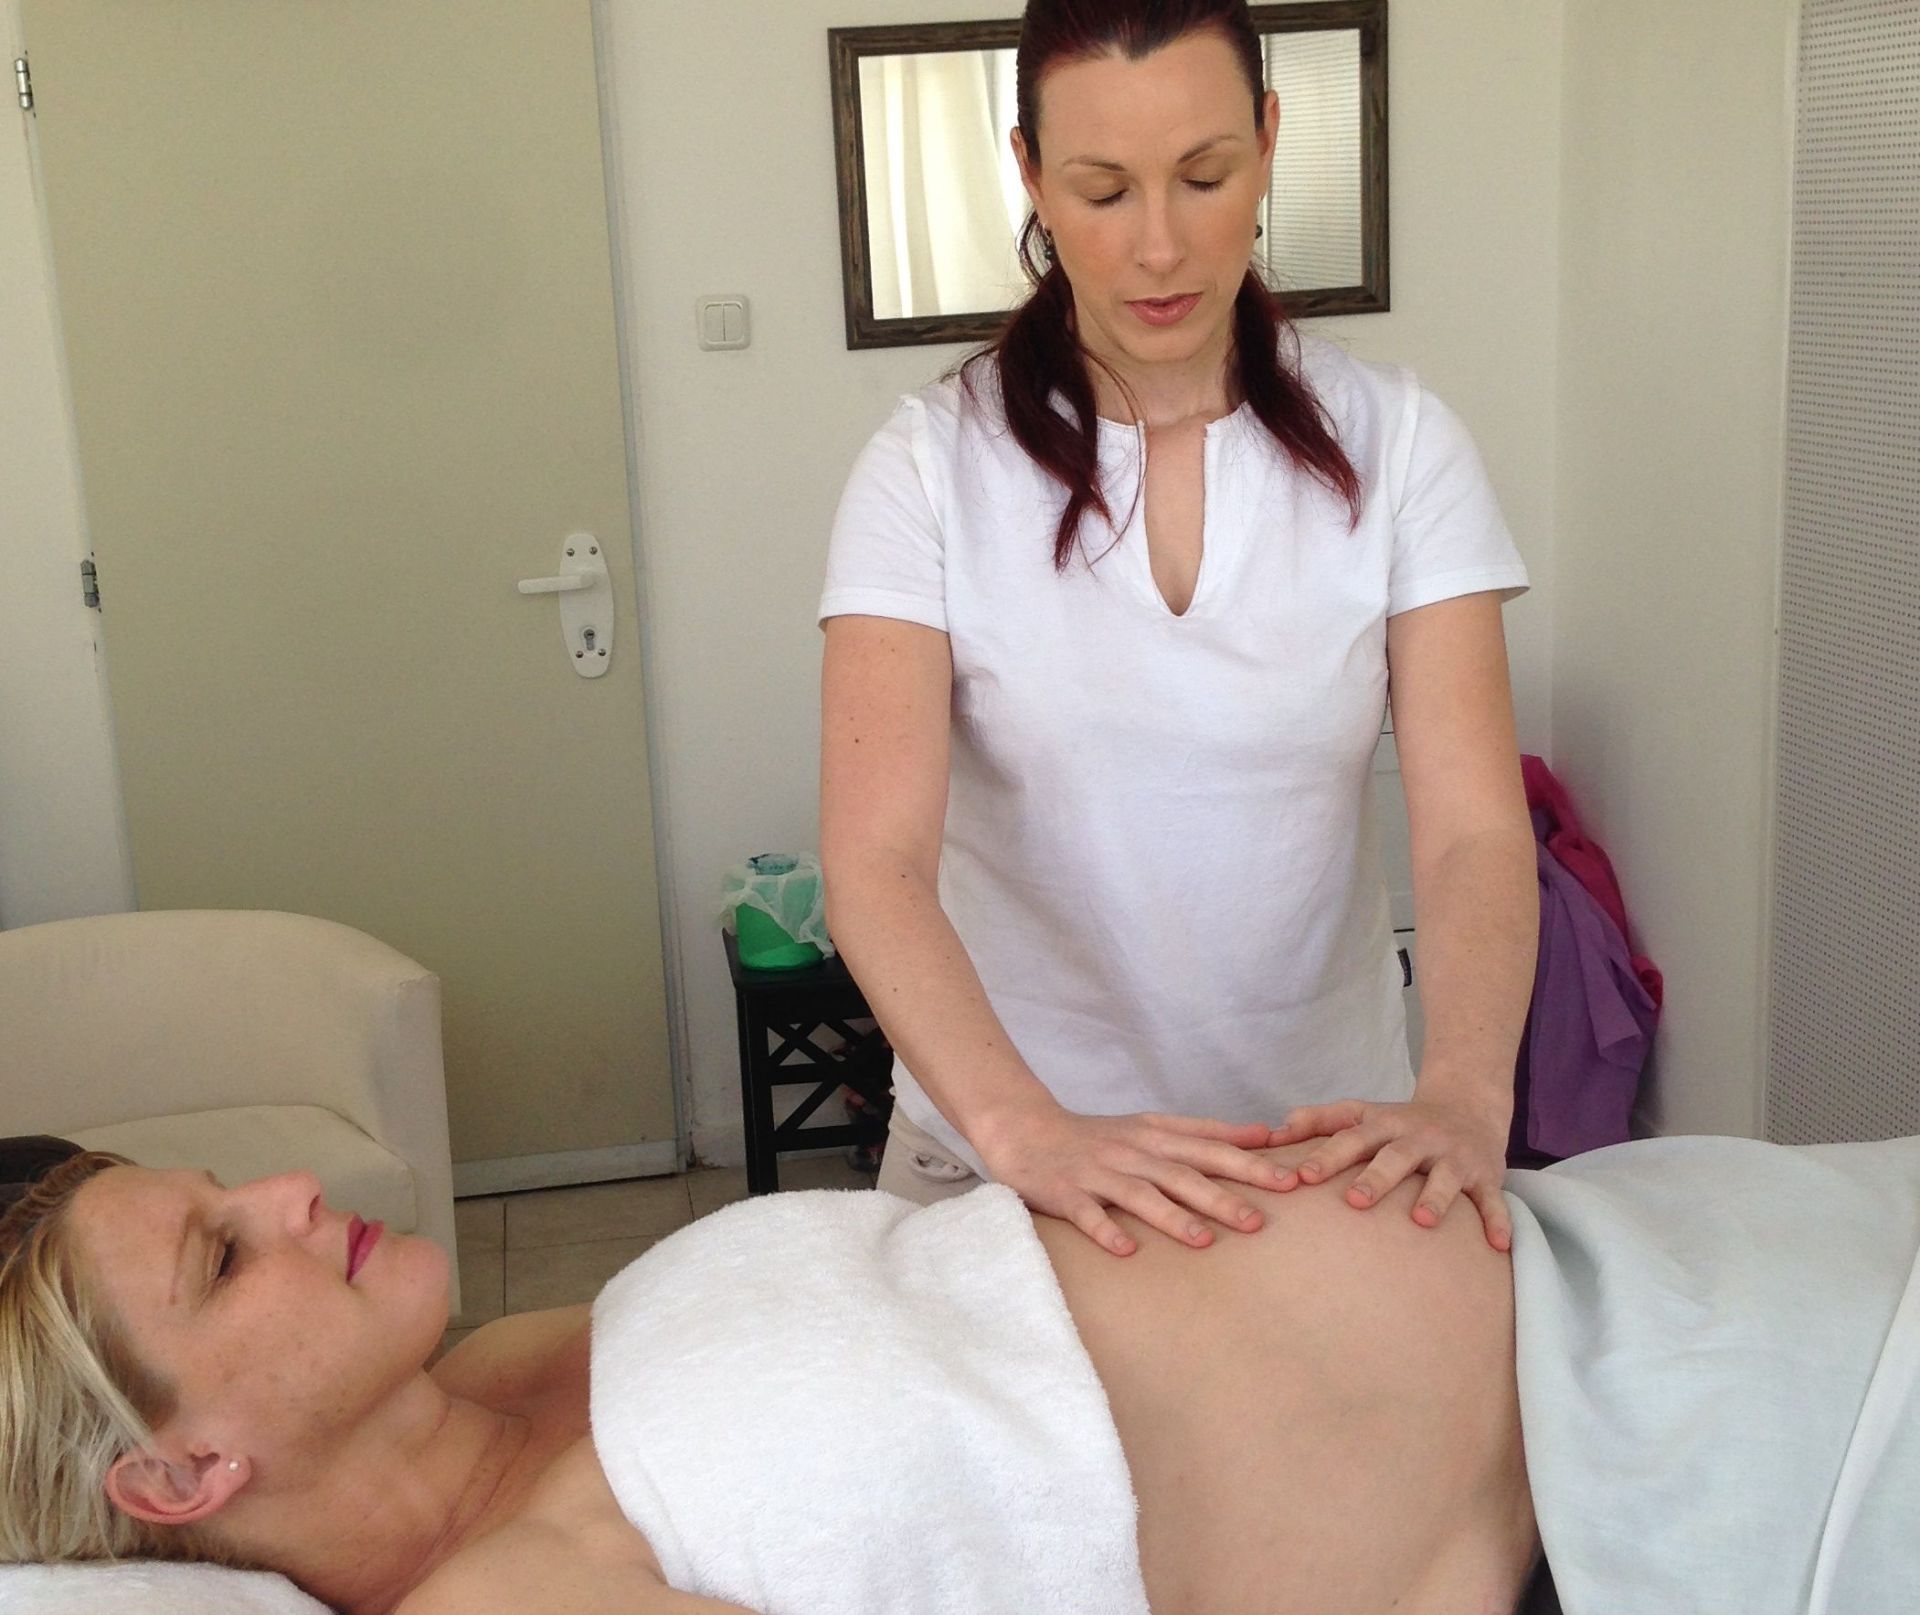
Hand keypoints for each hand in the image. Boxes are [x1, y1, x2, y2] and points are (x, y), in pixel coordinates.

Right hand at [972, 1098, 1292, 1256]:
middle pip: (1182, 1174)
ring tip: (1204, 1240)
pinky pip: (1087, 1215)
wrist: (1025, 1128)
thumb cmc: (1098, 1135)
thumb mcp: (1154, 1125)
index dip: (1249, 1163)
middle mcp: (1132, 1153)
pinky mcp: (1065, 1193)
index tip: (1290, 1179)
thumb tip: (1263, 1135)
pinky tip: (1127, 1250)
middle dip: (1222, 1196)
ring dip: (1172, 1217)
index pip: (1210, 1148)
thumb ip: (1206, 1131)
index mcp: (1155, 1135)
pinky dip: (1106, 1230)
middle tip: (1259, 1220)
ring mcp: (1098, 1173)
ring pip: (1140, 1194)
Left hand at [1265, 1096, 1513, 1251]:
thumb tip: (1272, 1133)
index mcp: (1384, 1124)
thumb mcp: (1362, 1113)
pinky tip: (1498, 1246)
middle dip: (1376, 1178)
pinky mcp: (1486, 1175)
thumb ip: (1319, 1120)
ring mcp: (1454, 1156)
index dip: (1327, 1156)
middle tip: (1354, 1201)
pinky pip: (1493, 1200)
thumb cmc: (1400, 1122)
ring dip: (1435, 1197)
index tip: (1302, 1177)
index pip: (1350, 1138)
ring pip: (1445, 1177)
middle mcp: (1419, 1138)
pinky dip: (1498, 1222)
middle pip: (1395, 1156)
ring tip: (1422, 1220)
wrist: (1469, 1106)